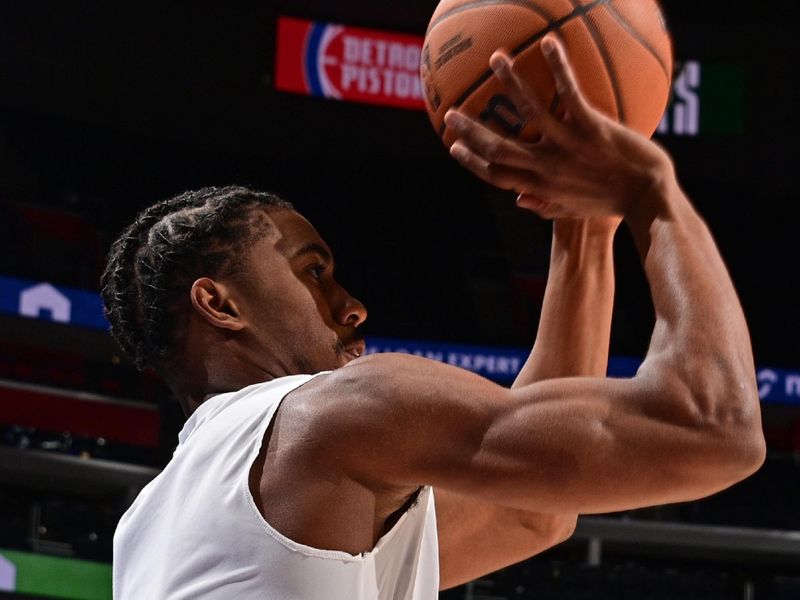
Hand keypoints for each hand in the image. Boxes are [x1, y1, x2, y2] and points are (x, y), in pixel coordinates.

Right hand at [444, 35, 672, 220]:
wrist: (648, 199)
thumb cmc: (613, 205)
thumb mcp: (574, 211)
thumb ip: (545, 206)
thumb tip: (518, 200)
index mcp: (541, 186)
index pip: (496, 176)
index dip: (472, 162)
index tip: (454, 147)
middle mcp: (547, 167)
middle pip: (498, 148)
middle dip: (471, 130)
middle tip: (450, 113)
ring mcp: (568, 146)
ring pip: (529, 111)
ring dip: (509, 82)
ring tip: (496, 58)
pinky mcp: (591, 128)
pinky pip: (569, 93)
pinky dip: (558, 67)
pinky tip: (549, 43)